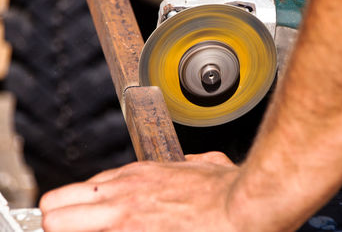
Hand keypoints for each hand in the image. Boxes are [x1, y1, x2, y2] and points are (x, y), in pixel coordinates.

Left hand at [40, 152, 240, 231]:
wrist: (237, 208)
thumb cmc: (223, 190)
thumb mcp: (203, 164)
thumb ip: (186, 166)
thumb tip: (186, 167)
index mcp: (138, 175)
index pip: (86, 187)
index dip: (78, 204)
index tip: (74, 213)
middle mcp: (122, 194)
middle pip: (58, 205)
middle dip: (56, 217)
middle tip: (61, 225)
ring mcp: (121, 219)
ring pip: (59, 223)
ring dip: (64, 227)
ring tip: (68, 229)